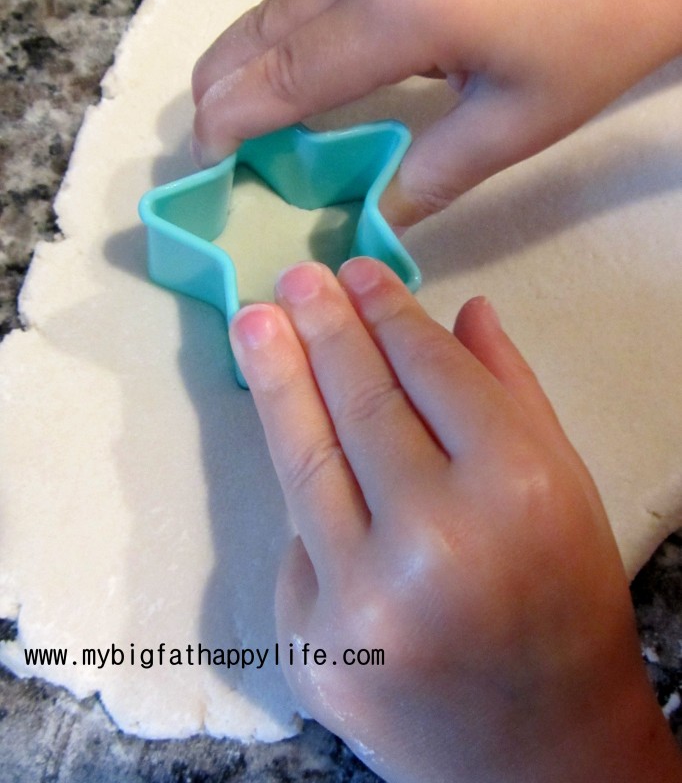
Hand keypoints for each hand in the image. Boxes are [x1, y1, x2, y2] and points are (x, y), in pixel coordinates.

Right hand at [194, 0, 681, 227]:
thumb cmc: (600, 32)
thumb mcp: (515, 123)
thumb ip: (427, 175)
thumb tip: (367, 217)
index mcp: (404, 6)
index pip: (286, 76)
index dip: (231, 121)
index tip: (198, 158)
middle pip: (267, 25)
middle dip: (224, 82)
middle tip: (203, 134)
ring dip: (264, 47)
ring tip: (249, 100)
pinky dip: (311, 12)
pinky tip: (321, 47)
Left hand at [229, 258, 681, 782]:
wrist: (539, 756)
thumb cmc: (563, 602)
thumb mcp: (563, 485)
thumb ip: (510, 391)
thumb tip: (461, 309)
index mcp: (514, 489)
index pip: (432, 372)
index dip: (388, 313)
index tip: (358, 271)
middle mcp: (435, 541)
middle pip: (362, 405)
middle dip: (325, 329)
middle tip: (297, 277)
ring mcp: (362, 601)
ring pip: (305, 462)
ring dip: (275, 380)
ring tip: (254, 321)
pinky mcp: (313, 647)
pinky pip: (300, 542)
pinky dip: (305, 490)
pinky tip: (296, 439)